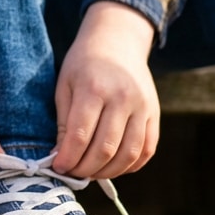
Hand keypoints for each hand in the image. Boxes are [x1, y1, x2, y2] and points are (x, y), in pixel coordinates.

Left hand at [53, 0, 158, 179]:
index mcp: (94, 89)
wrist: (117, 42)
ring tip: (90, 172)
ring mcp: (143, 107)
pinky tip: (113, 166)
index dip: (68, 158)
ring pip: (128, 154)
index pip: (80, 135)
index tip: (58, 167)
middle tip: (72, 173)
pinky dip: (130, 166)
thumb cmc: (84, 64)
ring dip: (107, 172)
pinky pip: (147, 150)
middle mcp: (122, 99)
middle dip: (85, 169)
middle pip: (105, 149)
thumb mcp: (65, 86)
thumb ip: (64, 122)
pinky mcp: (155, 114)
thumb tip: (61, 156)